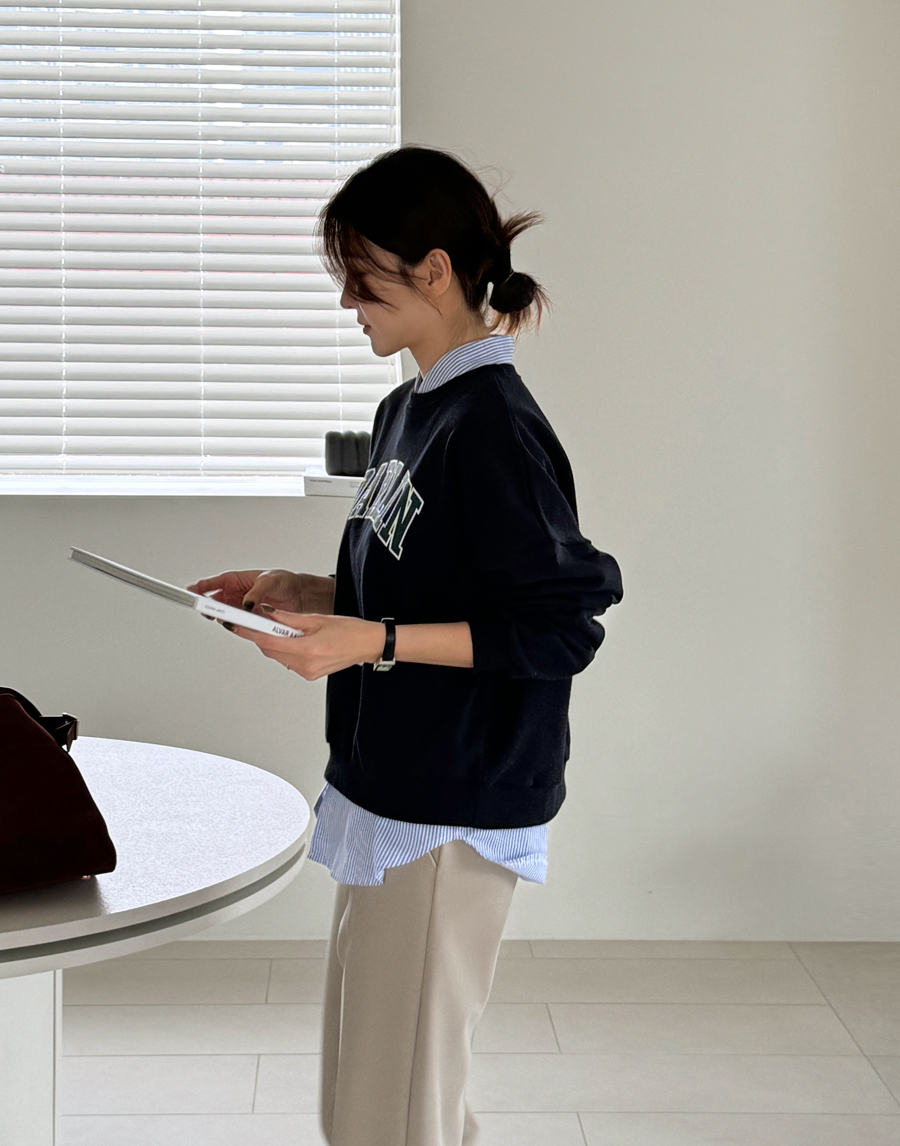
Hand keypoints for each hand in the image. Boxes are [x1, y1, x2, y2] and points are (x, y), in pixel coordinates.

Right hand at [186, 570, 334, 615]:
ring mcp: (242, 607)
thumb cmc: (285, 582)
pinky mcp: (250, 618)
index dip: (200, 588)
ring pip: (225, 614)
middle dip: (209, 607)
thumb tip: (247, 603)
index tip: (190, 593)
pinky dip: (237, 626)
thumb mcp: (270, 582)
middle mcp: (236, 593)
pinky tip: (241, 626)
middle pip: (214, 601)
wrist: (300, 596)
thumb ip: (256, 592)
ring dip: (224, 618)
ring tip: (227, 619)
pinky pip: (238, 623)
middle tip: (208, 612)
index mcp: (237, 579)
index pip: (213, 583)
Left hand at [224, 610, 383, 680]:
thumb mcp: (317, 618)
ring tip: (285, 628)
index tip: (235, 624)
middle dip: (261, 634)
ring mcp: (306, 672)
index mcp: (307, 649)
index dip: (248, 631)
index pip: (268, 640)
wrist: (368, 645)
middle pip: (269, 650)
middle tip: (256, 619)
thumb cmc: (350, 630)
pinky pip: (288, 661)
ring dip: (274, 642)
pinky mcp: (309, 675)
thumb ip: (289, 618)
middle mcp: (305, 665)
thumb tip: (267, 613)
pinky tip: (295, 639)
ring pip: (277, 656)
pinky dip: (285, 649)